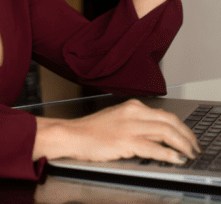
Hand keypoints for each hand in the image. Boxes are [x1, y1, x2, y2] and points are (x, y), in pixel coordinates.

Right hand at [34, 99, 200, 163]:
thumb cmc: (91, 130)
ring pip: (165, 132)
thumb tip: (158, 134)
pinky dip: (167, 154)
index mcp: (131, 106)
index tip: (189, 137)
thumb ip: (137, 123)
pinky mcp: (124, 141)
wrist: (71, 134)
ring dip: (182, 145)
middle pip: (169, 121)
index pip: (165, 114)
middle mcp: (132, 113)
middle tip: (194, 147)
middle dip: (187, 136)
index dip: (182, 127)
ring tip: (189, 154)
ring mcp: (128, 127)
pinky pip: (153, 148)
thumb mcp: (117, 119)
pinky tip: (175, 159)